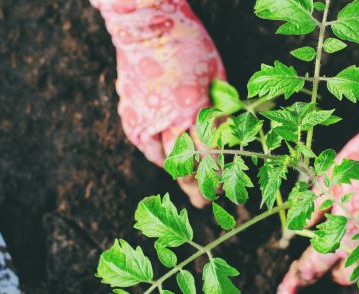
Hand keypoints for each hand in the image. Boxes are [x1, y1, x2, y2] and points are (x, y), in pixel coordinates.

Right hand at [91, 0, 225, 207]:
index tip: (225, 189)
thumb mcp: (216, 74)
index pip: (210, 156)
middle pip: (185, 166)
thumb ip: (221, 107)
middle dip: (197, 187)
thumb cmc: (189, 45)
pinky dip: (157, 156)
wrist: (146, 26)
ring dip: (177, 174)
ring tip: (187, 184)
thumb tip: (228, 134)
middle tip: (204, 202)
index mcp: (195, 110)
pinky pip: (145, 146)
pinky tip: (166, 161)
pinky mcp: (131, 115)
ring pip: (164, 160)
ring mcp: (146, 119)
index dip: (218, 177)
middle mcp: (170, 120)